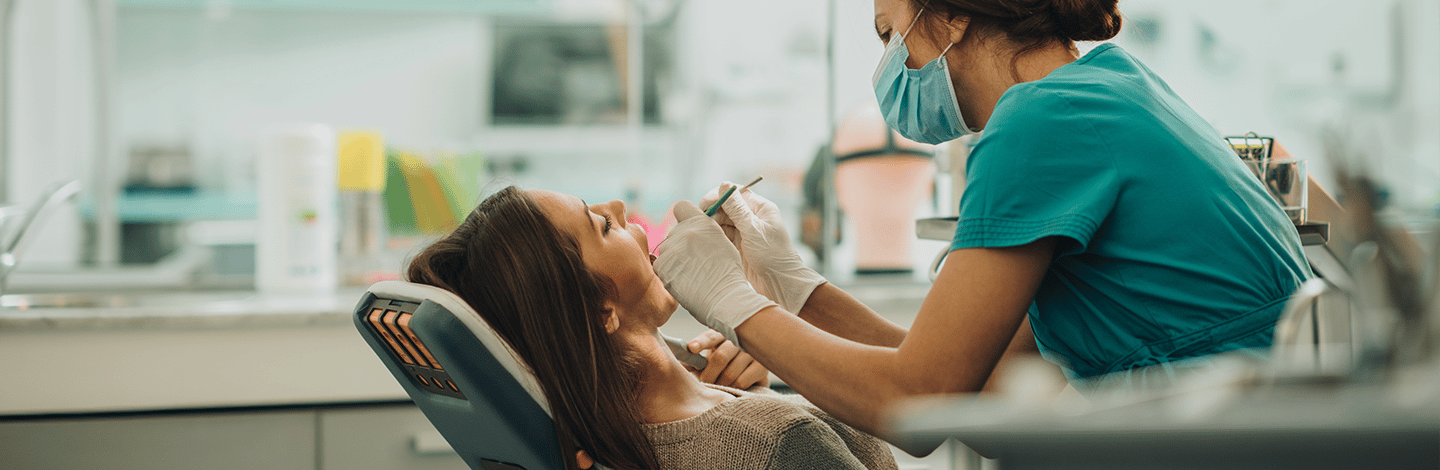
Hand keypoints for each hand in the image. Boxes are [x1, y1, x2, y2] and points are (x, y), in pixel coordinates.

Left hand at [653, 200, 776, 345]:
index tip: (690, 229)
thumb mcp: (723, 242)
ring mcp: (670, 249)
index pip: (681, 206)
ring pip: (667, 249)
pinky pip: (661, 264)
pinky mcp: (661, 266)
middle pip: (674, 232)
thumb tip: (694, 229)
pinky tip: (684, 281)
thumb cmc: (728, 273)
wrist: (724, 298)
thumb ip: (705, 231)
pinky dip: (669, 272)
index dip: (685, 217)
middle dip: (681, 243)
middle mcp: (683, 231)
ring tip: (692, 274)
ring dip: (675, 258)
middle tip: (696, 261)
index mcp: (701, 222)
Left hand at [684, 330, 770, 389]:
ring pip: (730, 373)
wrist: (750, 376)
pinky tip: (732, 387)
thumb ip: (694, 361)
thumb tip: (680, 364)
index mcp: (722, 335)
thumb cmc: (723, 366)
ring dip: (720, 384)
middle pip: (720, 357)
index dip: (701, 342)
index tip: (692, 348)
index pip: (710, 337)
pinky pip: (742, 381)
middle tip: (704, 383)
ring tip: (719, 385)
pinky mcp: (762, 366)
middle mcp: (739, 340)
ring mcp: (752, 352)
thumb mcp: (708, 361)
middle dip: (709, 375)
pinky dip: (733, 388)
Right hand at [700, 183, 826, 313]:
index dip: (718, 196)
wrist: (780, 284)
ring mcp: (744, 232)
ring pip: (722, 222)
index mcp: (760, 208)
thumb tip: (724, 184)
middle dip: (712, 212)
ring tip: (702, 232)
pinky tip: (705, 240)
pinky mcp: (738, 246)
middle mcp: (752, 218)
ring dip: (711, 225)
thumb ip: (737, 208)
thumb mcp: (753, 229)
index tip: (705, 203)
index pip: (735, 193)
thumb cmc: (773, 255)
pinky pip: (722, 236)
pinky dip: (714, 236)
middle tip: (700, 221)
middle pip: (726, 207)